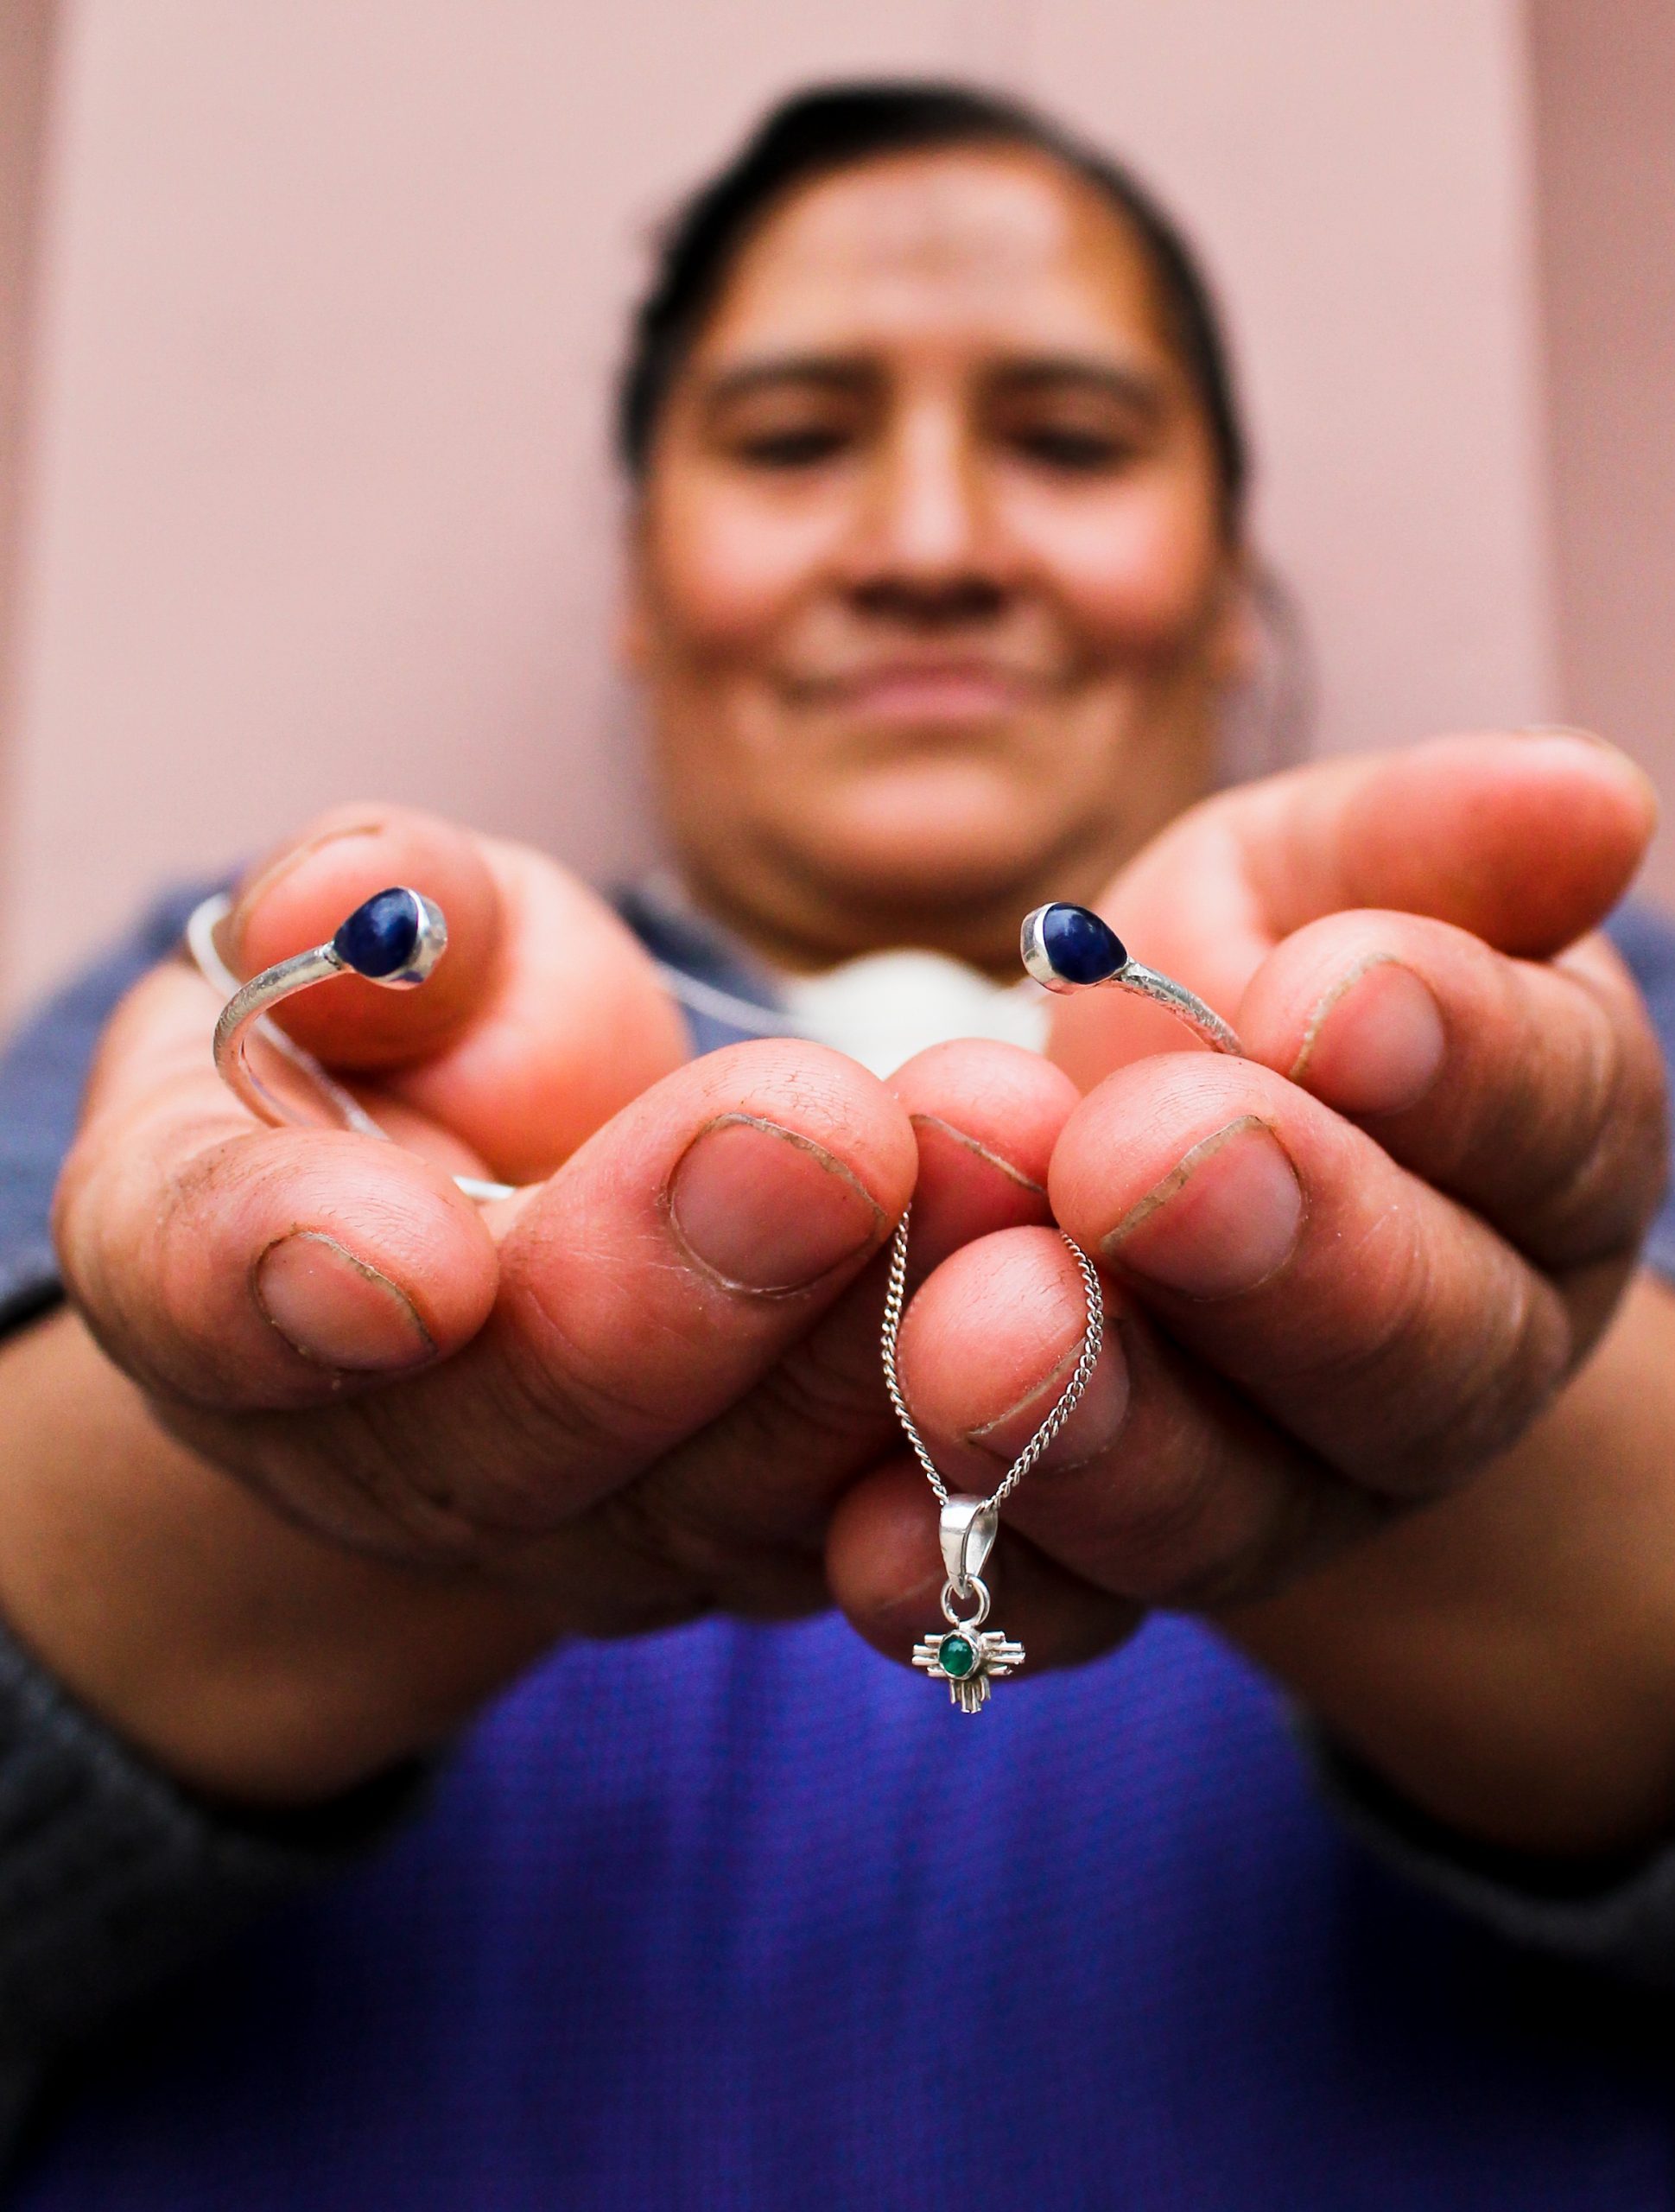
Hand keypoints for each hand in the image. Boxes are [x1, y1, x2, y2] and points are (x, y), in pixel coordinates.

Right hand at [25, 807, 1072, 1800]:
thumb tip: (352, 906)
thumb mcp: (367, 933)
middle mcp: (413, 1456)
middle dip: (682, 1293)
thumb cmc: (413, 1040)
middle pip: (524, 1438)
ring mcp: (615, 1528)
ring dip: (888, 1347)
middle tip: (822, 1139)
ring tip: (1006, 1155)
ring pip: (746, 1504)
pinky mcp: (797, 1541)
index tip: (400, 1262)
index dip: (279, 1287)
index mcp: (230, 1284)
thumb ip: (365, 913)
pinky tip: (1104, 1287)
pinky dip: (1018, 1435)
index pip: (207, 1301)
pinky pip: (909, 1532)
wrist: (525, 1191)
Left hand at [827, 733, 1674, 1847]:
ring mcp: (1284, 1493)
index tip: (1337, 999)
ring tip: (975, 1333)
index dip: (1458, 1063)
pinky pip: (1054, 1607)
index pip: (1546, 1120)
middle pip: (1409, 1348)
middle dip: (1275, 1251)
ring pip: (1232, 1500)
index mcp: (1531, 1163)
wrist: (1128, 1159)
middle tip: (1135, 1161)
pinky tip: (863, 1543)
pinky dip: (960, 1581)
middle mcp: (1442, 1358)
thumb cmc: (1241, 994)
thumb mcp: (1322, 882)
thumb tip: (1590, 802)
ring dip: (1103, 1425)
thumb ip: (1430, 851)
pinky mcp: (1112, 1570)